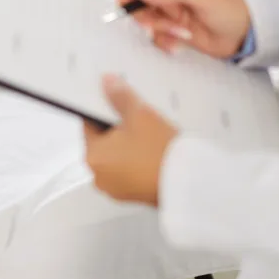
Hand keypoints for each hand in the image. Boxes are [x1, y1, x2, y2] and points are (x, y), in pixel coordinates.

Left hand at [83, 75, 178, 206]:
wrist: (189, 183)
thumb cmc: (159, 152)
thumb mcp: (139, 115)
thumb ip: (120, 97)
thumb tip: (107, 82)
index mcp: (92, 156)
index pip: (89, 125)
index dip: (102, 110)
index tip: (116, 102)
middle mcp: (98, 176)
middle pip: (104, 142)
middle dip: (118, 128)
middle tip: (138, 117)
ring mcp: (116, 188)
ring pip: (118, 157)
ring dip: (130, 145)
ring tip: (150, 134)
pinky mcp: (133, 195)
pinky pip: (131, 171)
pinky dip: (139, 161)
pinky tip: (154, 152)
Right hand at [119, 0, 251, 58]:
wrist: (243, 37)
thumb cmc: (232, 10)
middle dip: (144, 12)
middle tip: (155, 23)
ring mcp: (166, 6)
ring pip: (141, 15)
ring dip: (157, 27)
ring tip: (180, 31)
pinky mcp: (167, 25)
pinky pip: (151, 32)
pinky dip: (163, 39)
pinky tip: (181, 38)